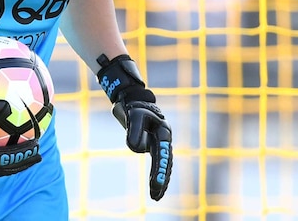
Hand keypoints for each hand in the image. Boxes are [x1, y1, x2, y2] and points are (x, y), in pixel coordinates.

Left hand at [98, 54, 172, 200]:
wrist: (133, 100)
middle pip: (165, 163)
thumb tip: (135, 148)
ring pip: (162, 165)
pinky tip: (157, 186)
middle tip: (156, 195)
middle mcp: (164, 139)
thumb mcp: (133, 115)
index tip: (156, 183)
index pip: (162, 154)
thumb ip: (134, 130)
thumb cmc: (135, 106)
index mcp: (163, 131)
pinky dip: (158, 174)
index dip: (159, 170)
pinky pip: (157, 163)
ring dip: (160, 180)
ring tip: (156, 196)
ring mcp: (158, 143)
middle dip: (161, 180)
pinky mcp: (152, 145)